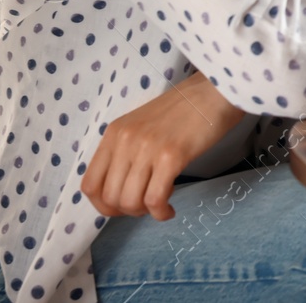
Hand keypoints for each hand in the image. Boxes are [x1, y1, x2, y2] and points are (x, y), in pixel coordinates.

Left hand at [81, 71, 245, 220]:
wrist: (215, 92)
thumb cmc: (184, 110)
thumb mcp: (142, 125)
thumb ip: (127, 151)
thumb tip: (120, 189)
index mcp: (114, 133)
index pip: (90, 184)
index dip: (102, 205)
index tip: (121, 207)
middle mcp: (125, 140)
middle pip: (110, 198)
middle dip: (127, 212)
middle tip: (146, 207)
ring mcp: (147, 148)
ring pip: (130, 201)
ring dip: (145, 213)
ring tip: (160, 205)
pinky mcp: (172, 156)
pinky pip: (155, 199)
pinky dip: (161, 213)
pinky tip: (170, 209)